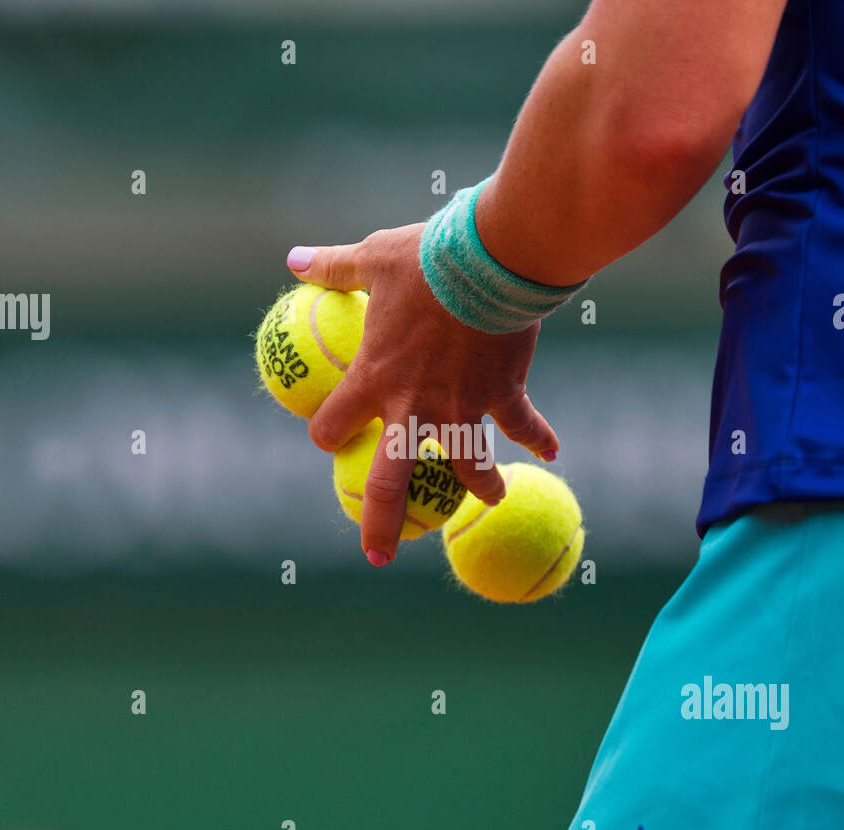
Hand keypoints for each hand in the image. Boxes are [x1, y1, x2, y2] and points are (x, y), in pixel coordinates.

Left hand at [287, 225, 558, 565]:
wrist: (492, 260)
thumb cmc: (426, 258)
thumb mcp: (372, 258)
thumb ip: (332, 267)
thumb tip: (292, 260)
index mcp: (374, 379)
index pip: (334, 426)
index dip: (326, 435)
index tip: (328, 439)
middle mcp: (414, 407)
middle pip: (391, 484)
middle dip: (381, 525)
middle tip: (376, 556)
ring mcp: (462, 408)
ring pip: (467, 468)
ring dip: (480, 489)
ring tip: (489, 501)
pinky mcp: (503, 395)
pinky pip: (524, 425)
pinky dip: (540, 438)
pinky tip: (551, 452)